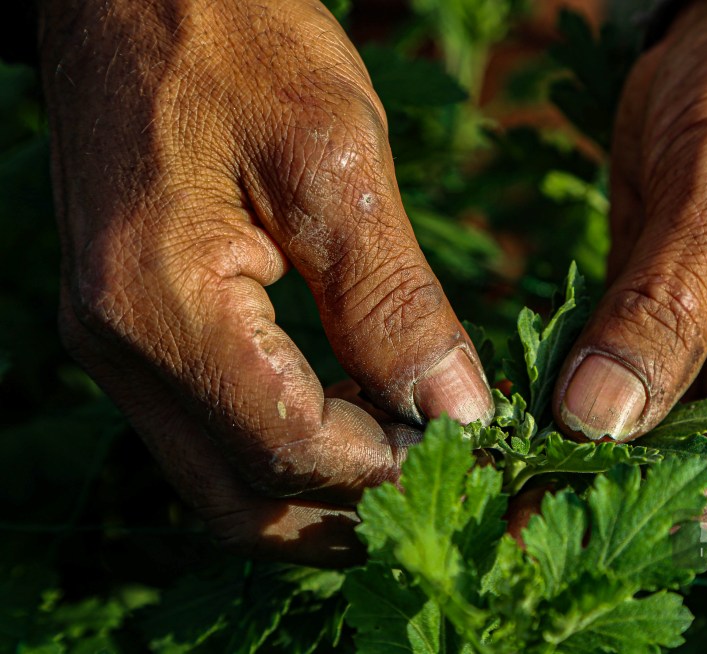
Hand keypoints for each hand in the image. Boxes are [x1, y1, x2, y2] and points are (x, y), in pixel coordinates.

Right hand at [40, 0, 492, 565]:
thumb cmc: (237, 44)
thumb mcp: (336, 161)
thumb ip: (392, 302)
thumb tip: (457, 411)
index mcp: (161, 304)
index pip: (288, 447)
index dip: (386, 465)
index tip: (468, 443)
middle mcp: (121, 348)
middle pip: (245, 499)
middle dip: (353, 506)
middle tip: (446, 476)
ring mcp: (118, 348)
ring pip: (223, 485)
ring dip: (320, 492)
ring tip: (408, 454)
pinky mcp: (135, 333)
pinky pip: (212, 434)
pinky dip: (287, 451)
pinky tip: (352, 414)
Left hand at [552, 0, 706, 523]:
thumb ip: (670, 308)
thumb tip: (597, 420)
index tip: (609, 514)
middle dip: (630, 488)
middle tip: (531, 512)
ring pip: (663, 425)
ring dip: (592, 451)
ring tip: (510, 477)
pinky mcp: (670, 314)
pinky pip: (624, 374)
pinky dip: (576, 398)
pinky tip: (518, 419)